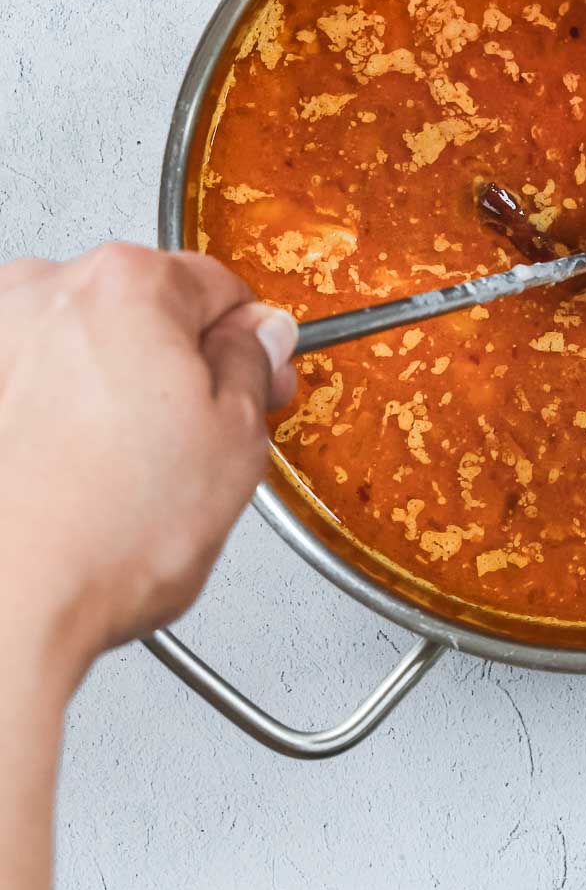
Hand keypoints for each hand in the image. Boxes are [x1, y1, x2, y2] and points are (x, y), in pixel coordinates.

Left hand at [0, 244, 296, 682]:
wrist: (9, 605)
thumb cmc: (103, 537)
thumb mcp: (235, 443)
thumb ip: (252, 366)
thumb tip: (256, 337)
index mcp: (127, 284)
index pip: (218, 287)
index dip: (249, 344)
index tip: (255, 383)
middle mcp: (45, 291)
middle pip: (142, 310)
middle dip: (173, 367)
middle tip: (190, 442)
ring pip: (80, 348)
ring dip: (107, 390)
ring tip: (120, 470)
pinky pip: (29, 385)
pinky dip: (51, 417)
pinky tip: (68, 474)